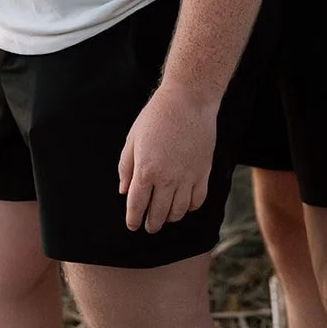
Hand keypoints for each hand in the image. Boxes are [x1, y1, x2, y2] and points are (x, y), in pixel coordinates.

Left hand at [118, 83, 216, 233]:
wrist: (188, 101)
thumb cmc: (156, 116)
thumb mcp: (133, 139)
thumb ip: (126, 167)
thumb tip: (123, 190)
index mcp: (146, 170)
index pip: (137, 205)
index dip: (133, 219)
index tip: (132, 225)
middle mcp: (167, 179)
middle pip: (158, 214)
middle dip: (151, 224)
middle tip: (148, 226)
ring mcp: (187, 177)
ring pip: (179, 212)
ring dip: (169, 218)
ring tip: (164, 217)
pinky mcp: (203, 173)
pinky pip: (197, 201)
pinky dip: (190, 208)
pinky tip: (184, 205)